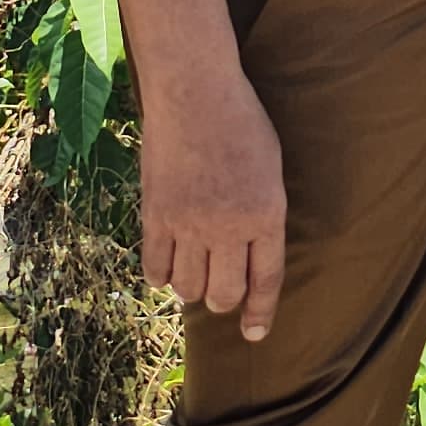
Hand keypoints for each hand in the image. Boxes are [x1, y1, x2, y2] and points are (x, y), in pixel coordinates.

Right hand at [142, 60, 288, 338]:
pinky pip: (154, 267)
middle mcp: (229, 226)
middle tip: (219, 292)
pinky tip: (166, 268)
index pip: (265, 281)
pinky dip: (159, 276)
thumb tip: (251, 255)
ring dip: (191, 288)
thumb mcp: (270, 169)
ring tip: (193, 273)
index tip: (253, 334)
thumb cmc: (241, 123)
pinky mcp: (156, 215)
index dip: (259, 312)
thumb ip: (263, 214)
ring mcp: (189, 222)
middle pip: (223, 293)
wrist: (195, 92)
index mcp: (267, 214)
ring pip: (187, 287)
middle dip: (223, 301)